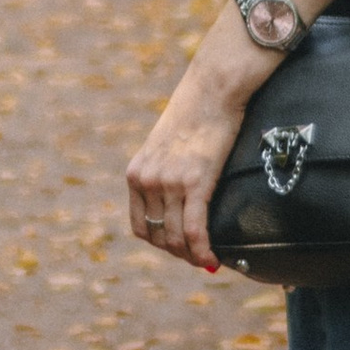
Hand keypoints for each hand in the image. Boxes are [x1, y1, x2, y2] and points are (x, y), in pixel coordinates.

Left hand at [125, 51, 258, 273]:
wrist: (212, 89)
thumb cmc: (196, 114)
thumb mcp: (166, 146)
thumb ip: (165, 172)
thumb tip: (180, 200)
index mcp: (136, 173)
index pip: (140, 226)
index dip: (160, 244)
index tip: (179, 249)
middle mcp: (147, 180)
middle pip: (158, 236)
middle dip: (179, 253)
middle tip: (199, 258)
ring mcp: (169, 182)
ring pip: (175, 237)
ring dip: (191, 256)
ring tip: (208, 260)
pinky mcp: (195, 181)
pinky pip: (194, 229)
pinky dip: (202, 250)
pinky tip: (212, 260)